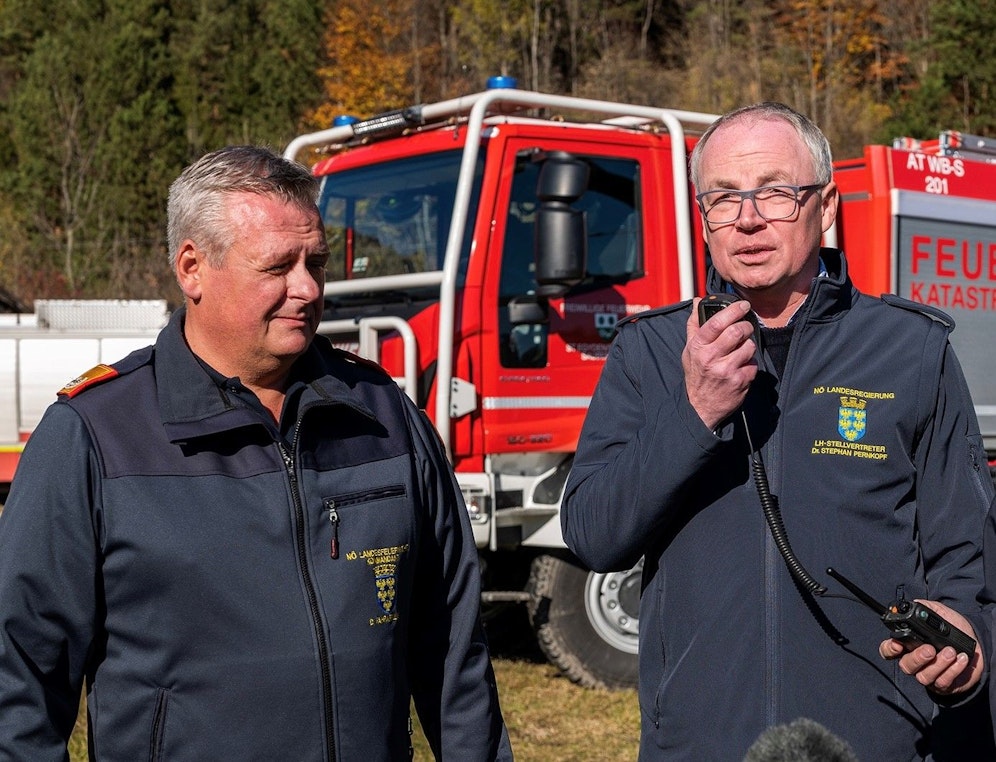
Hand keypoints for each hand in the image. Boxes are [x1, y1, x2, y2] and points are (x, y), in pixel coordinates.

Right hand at [683, 298, 757, 429]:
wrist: (700, 407)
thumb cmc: (696, 375)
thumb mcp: (689, 350)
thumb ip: (694, 325)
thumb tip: (697, 301)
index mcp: (698, 347)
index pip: (717, 322)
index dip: (733, 310)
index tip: (743, 305)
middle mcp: (711, 358)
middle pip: (737, 331)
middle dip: (746, 327)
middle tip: (745, 328)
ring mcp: (726, 370)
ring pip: (748, 347)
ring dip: (748, 346)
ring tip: (740, 352)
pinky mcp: (740, 381)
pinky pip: (753, 364)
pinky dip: (750, 364)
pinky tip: (740, 368)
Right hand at [878, 600, 982, 695]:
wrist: (978, 643)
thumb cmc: (955, 628)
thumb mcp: (940, 612)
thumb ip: (925, 608)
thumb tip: (913, 604)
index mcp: (909, 645)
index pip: (888, 650)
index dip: (889, 649)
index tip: (898, 644)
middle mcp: (916, 662)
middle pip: (906, 666)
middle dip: (917, 658)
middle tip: (930, 649)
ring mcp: (929, 675)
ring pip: (923, 677)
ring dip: (938, 664)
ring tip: (951, 651)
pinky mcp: (944, 685)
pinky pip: (943, 682)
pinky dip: (953, 670)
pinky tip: (961, 659)